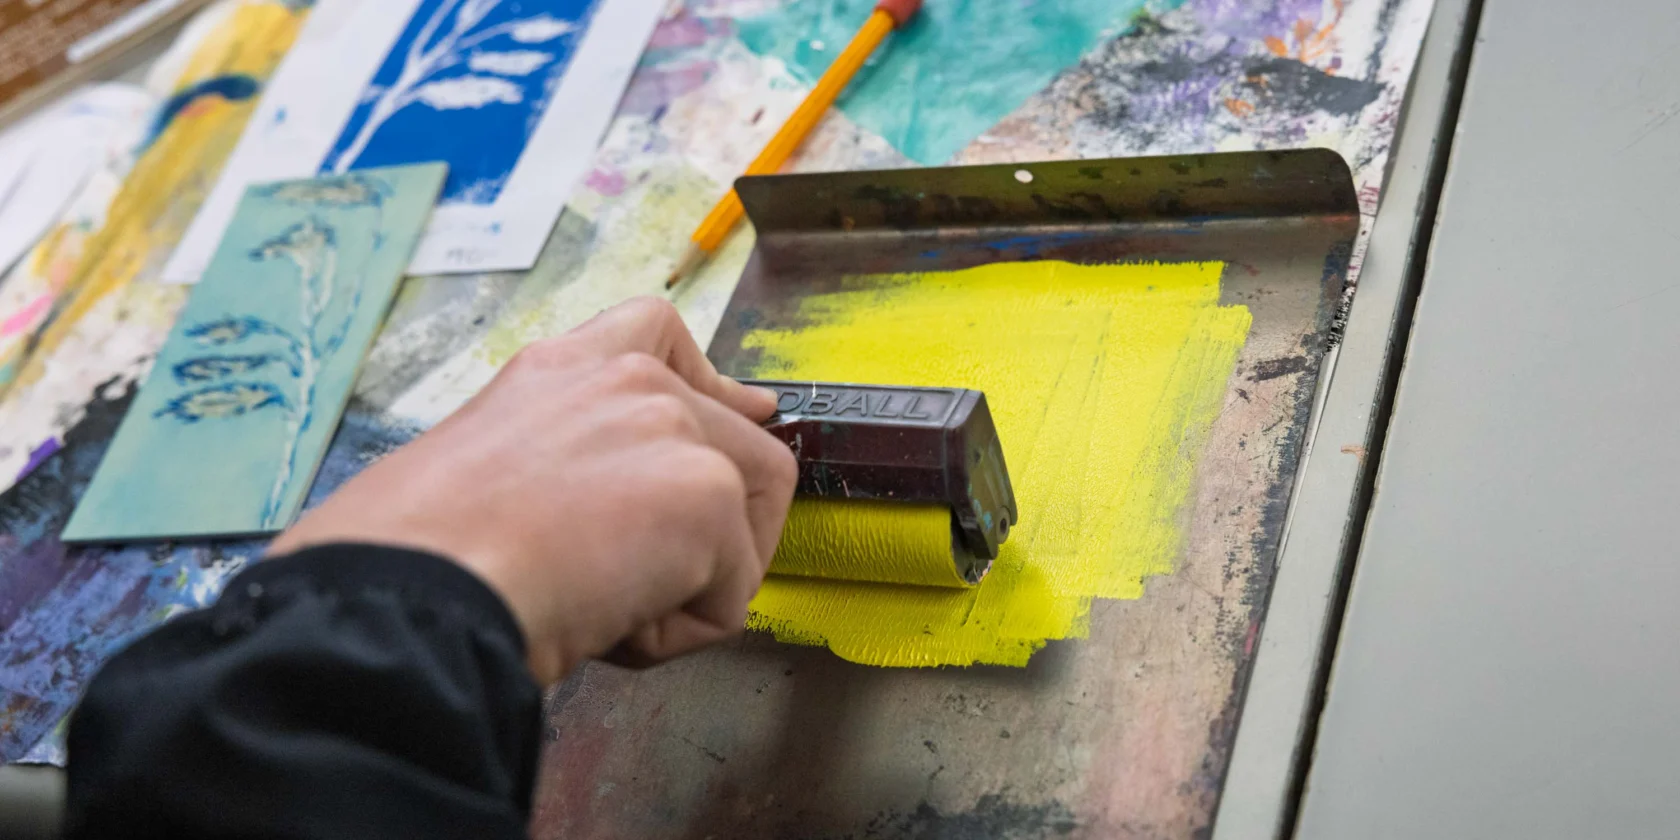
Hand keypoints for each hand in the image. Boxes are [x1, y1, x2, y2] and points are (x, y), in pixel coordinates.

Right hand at [268, 297, 797, 683]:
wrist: (417, 589)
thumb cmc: (422, 559)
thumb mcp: (486, 476)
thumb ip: (566, 463)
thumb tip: (623, 508)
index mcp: (562, 372)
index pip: (659, 334)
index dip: (713, 386)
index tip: (739, 413)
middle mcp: (627, 382)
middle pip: (742, 444)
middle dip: (711, 530)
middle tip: (635, 583)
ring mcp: (674, 429)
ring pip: (746, 523)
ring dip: (692, 585)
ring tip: (605, 606)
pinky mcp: (708, 494)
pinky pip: (730, 600)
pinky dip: (674, 637)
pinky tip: (603, 625)